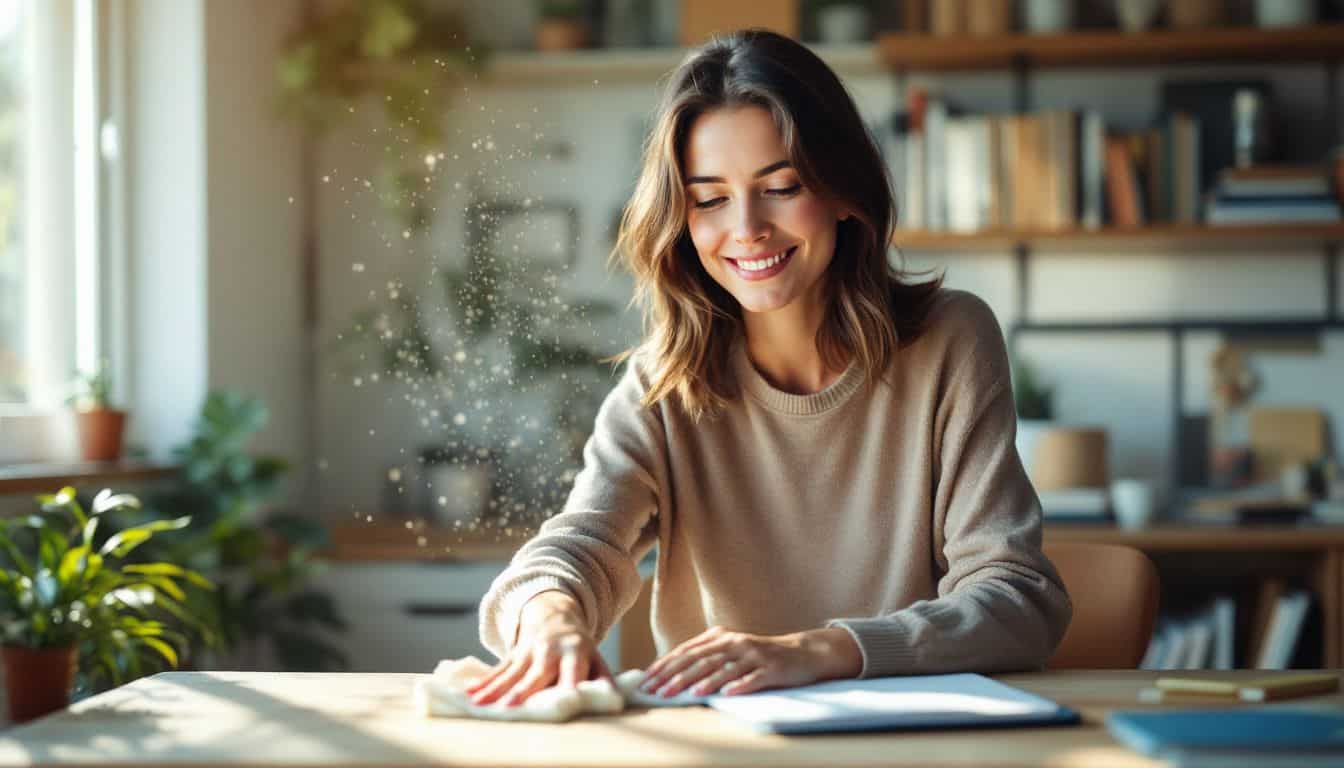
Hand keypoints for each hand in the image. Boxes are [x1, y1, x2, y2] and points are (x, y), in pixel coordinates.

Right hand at [466, 591, 612, 706]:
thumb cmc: (580, 648)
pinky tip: (468, 693)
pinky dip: (483, 682)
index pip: (572, 672)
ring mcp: (529, 651)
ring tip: (479, 705)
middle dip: (522, 691)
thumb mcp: (596, 657)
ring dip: (493, 689)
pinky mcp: (513, 653)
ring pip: (510, 673)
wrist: (556, 614)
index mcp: (575, 652)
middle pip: (536, 674)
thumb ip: (602, 678)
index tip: (562, 701)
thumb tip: (612, 700)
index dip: (567, 686)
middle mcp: (550, 651)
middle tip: (509, 708)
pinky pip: (497, 669)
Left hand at [638, 626, 861, 697]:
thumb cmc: (759, 656)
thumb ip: (706, 658)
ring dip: (705, 682)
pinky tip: (727, 694)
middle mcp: (735, 643)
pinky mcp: (771, 669)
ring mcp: (754, 655)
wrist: (802, 653)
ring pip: (724, 669)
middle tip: (658, 692)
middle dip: (677, 677)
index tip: (647, 681)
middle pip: (701, 660)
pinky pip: (753, 678)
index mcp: (721, 638)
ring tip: (688, 694)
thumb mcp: (730, 652)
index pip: (687, 652)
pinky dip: (739, 685)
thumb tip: (671, 674)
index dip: (665, 666)